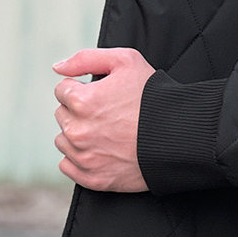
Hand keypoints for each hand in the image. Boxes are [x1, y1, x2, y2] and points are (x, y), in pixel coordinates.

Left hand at [53, 48, 154, 191]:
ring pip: (63, 140)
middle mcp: (78, 131)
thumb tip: (58, 68)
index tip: (102, 95)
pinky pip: (68, 166)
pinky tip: (102, 149)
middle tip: (108, 112)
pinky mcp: (93, 178)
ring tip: (107, 131)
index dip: (83, 89)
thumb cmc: (154, 97)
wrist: (179, 134)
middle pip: (62, 115)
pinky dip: (80, 158)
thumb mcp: (126, 61)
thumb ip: (85, 58)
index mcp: (82, 101)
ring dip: (78, 134)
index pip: (62, 90)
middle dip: (79, 111)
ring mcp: (85, 157)